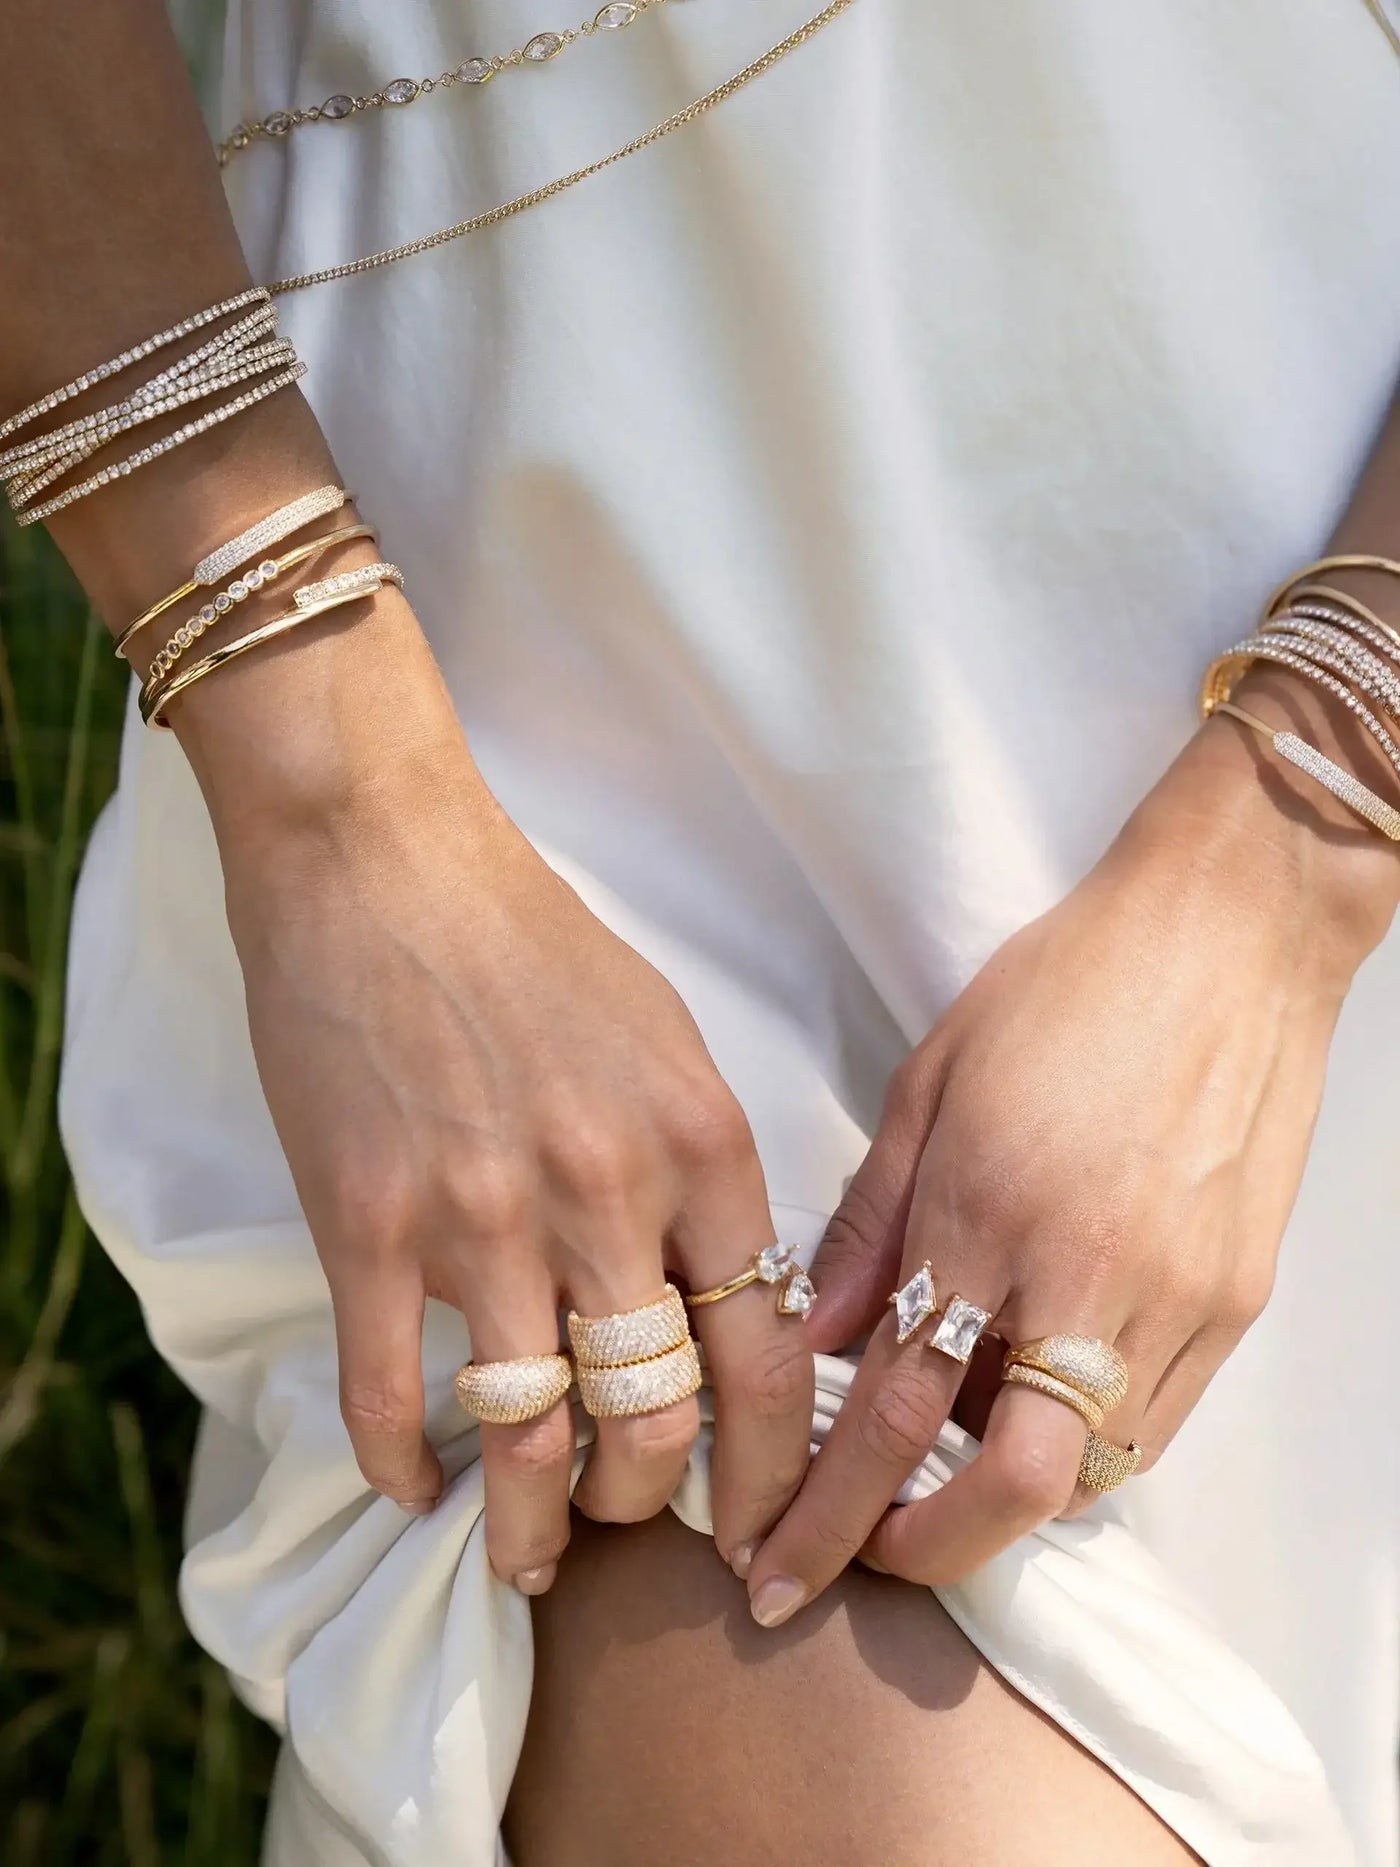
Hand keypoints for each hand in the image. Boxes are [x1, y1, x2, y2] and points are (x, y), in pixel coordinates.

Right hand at [208, 658, 811, 1595]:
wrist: (384, 860)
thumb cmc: (533, 943)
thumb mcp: (667, 1041)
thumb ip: (702, 1173)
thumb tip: (720, 1300)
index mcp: (702, 1146)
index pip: (771, 1359)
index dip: (775, 1474)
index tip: (760, 1531)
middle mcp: (606, 1194)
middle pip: (659, 1421)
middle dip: (651, 1505)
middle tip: (626, 1524)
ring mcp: (482, 1217)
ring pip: (530, 1436)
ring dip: (533, 1525)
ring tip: (528, 1556)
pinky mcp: (367, 1224)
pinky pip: (392, 1395)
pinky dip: (405, 1469)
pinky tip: (418, 1490)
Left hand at [744, 720, 1395, 1624]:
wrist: (1227, 934)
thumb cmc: (1066, 986)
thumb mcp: (933, 1079)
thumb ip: (871, 1219)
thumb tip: (815, 1334)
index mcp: (988, 1210)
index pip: (896, 1406)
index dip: (827, 1505)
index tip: (779, 1561)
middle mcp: (1089, 1274)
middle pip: (1011, 1485)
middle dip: (920, 1550)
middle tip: (858, 1556)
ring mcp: (1180, 1296)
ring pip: (1089, 1470)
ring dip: (1000, 1501)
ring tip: (935, 1472)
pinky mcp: (1238, 1299)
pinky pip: (1152, 1423)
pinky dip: (1079, 1445)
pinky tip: (1029, 1407)